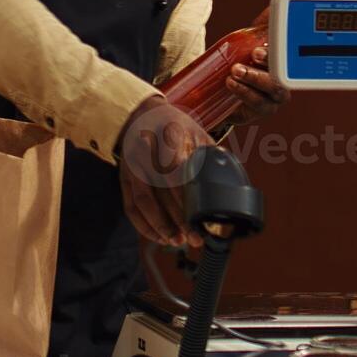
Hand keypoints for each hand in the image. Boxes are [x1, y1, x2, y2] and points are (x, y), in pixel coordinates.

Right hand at [116, 97, 212, 250]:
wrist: (139, 114)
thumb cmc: (173, 124)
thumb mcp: (195, 131)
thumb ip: (210, 154)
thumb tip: (231, 179)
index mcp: (167, 137)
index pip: (176, 171)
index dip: (187, 196)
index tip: (203, 215)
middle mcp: (146, 153)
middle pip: (161, 191)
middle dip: (179, 218)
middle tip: (196, 237)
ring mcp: (132, 167)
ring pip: (143, 202)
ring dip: (161, 225)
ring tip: (179, 241)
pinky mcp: (124, 178)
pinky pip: (131, 207)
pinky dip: (144, 225)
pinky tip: (160, 237)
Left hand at [227, 6, 288, 125]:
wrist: (232, 93)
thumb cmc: (249, 65)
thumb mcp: (256, 43)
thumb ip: (265, 26)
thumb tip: (273, 6)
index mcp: (286, 66)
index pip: (289, 60)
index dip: (280, 53)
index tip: (260, 50)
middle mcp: (283, 84)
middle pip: (281, 80)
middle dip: (265, 70)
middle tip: (248, 59)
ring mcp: (272, 99)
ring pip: (270, 94)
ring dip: (252, 82)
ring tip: (233, 74)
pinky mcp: (260, 111)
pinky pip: (257, 105)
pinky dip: (244, 94)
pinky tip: (231, 84)